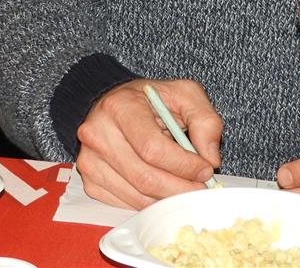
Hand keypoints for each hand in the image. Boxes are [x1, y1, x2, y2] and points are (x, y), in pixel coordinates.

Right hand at [75, 78, 221, 208]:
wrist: (116, 104)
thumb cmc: (149, 100)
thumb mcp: (184, 94)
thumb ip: (205, 120)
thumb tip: (210, 158)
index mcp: (120, 107)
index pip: (152, 149)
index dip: (184, 165)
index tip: (204, 169)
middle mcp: (98, 133)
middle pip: (145, 178)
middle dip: (181, 189)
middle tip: (201, 187)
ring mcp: (90, 159)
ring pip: (137, 196)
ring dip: (168, 198)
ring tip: (184, 187)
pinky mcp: (90, 179)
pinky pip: (125, 204)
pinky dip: (150, 203)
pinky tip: (161, 188)